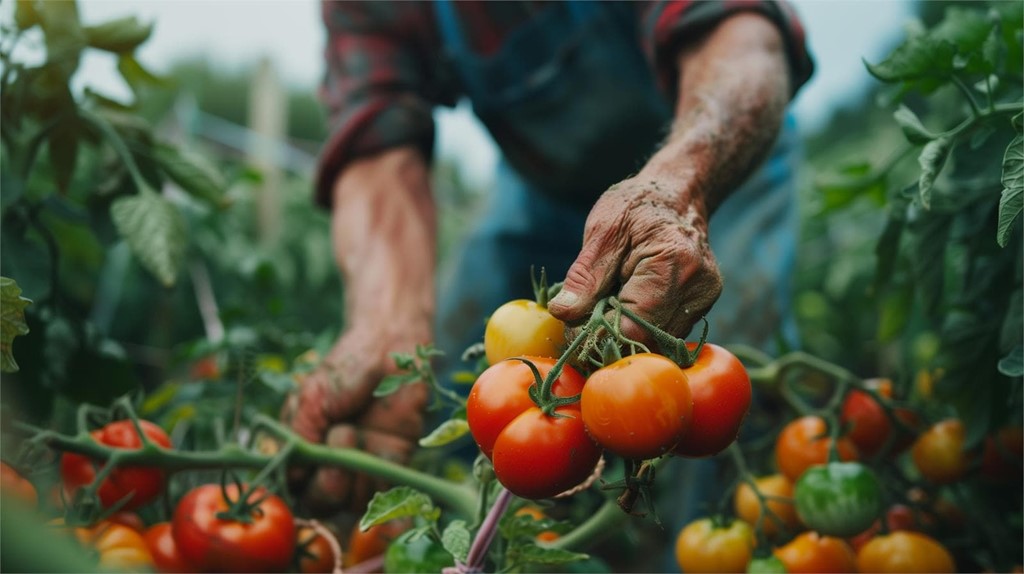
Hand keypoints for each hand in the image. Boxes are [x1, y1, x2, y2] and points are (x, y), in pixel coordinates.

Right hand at [280, 326, 429, 515]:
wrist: (388, 348)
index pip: (294, 487)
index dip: (297, 488)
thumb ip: (299, 435)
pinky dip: (382, 477)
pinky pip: (387, 489)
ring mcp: (362, 465)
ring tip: (352, 433)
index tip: (303, 471)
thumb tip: (293, 476)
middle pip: (322, 503)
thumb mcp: (311, 397)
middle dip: (326, 488)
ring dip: (354, 478)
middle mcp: (331, 463)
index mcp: (305, 449)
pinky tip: (379, 449)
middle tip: (333, 455)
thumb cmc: (344, 369)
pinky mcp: (393, 461)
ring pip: (354, 501)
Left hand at [547, 178, 721, 347]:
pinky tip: (629, 300)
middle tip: (587, 314)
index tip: (574, 326)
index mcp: (673, 263)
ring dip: (626, 329)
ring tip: (611, 298)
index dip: (599, 333)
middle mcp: (698, 288)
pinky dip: (641, 324)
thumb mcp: (602, 232)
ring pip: (656, 340)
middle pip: (646, 339)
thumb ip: (584, 276)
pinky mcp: (702, 307)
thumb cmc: (637, 206)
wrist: (676, 195)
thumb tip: (562, 313)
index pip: (634, 326)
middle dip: (611, 333)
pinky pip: (665, 331)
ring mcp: (705, 300)